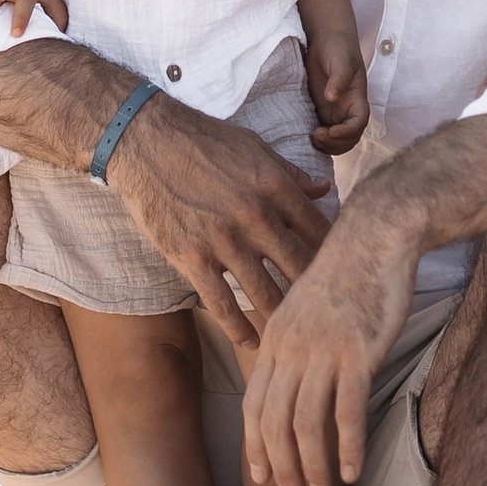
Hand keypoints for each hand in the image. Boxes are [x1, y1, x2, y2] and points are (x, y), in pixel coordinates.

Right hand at [102, 98, 332, 360]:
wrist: (146, 142)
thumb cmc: (203, 140)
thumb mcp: (254, 147)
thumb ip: (290, 174)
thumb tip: (324, 191)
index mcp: (275, 187)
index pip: (319, 229)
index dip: (334, 253)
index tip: (340, 271)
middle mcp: (255, 216)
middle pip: (299, 266)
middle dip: (315, 293)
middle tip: (326, 315)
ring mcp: (223, 240)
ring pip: (265, 293)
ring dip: (282, 317)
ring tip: (296, 336)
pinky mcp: (192, 258)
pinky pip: (222, 304)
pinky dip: (240, 330)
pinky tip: (253, 345)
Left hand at [242, 208, 415, 485]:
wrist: (373, 236)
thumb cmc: (344, 274)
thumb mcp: (304, 309)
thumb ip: (293, 345)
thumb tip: (291, 380)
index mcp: (274, 340)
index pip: (254, 405)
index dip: (254, 447)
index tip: (261, 479)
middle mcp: (291, 350)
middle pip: (274, 424)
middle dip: (281, 469)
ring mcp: (323, 352)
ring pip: (306, 424)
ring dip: (313, 466)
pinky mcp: (357, 352)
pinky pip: (347, 411)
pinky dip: (347, 447)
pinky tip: (352, 471)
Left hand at [303, 21, 368, 158]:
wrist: (326, 40)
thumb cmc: (338, 47)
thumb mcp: (340, 60)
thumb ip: (339, 78)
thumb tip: (331, 98)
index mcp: (357, 98)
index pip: (359, 122)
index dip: (348, 131)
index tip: (331, 130)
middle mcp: (348, 109)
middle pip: (350, 138)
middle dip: (336, 143)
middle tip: (316, 135)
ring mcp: (335, 113)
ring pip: (337, 140)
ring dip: (327, 145)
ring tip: (311, 138)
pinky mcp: (321, 112)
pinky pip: (324, 133)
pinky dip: (318, 141)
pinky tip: (305, 136)